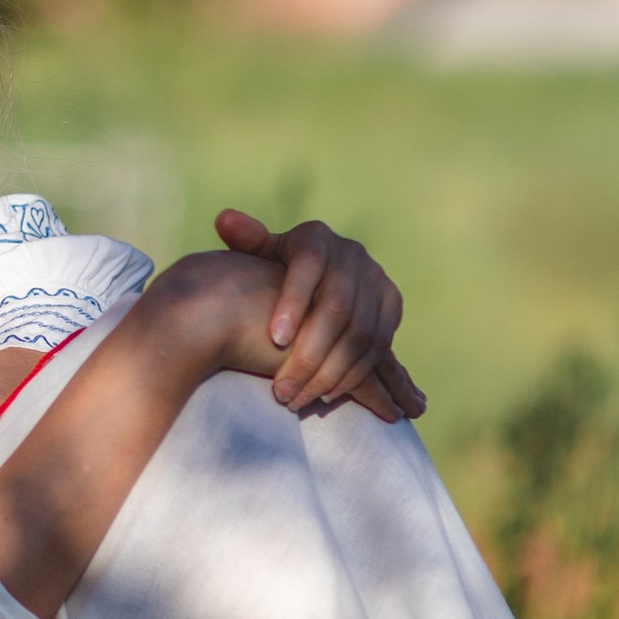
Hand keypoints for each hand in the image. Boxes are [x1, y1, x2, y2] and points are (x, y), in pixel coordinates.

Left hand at [211, 210, 424, 420]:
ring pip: (361, 333)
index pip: (308, 267)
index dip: (294, 303)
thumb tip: (225, 220)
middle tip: (282, 389)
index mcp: (315, 239)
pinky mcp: (392, 303)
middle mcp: (351, 254)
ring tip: (299, 398)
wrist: (322, 273)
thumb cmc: (276, 267)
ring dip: (331, 373)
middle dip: (309, 354)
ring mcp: (376, 278)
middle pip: (336, 308)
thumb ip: (246, 241)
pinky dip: (355, 373)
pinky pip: (379, 345)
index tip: (275, 340)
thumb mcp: (261, 251)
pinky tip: (326, 394)